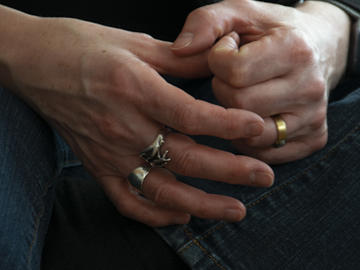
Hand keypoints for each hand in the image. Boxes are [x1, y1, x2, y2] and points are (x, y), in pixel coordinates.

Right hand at [0, 6, 273, 225]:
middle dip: (230, 171)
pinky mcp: (96, 166)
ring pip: (161, 189)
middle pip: (185, 157)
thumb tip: (218, 63)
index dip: (229, 125)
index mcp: (134, 89)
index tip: (259, 129)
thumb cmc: (81, 45)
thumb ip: (179, 59)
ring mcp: (108, 152)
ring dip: (203, 204)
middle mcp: (122, 126)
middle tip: (266, 176)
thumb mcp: (134, 43)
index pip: (191, 115)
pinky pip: (127, 200)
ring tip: (237, 210)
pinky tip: (183, 215)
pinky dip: (156, 214)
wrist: (33, 62)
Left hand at [172, 0, 350, 163]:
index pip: (234, 71)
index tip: (227, 52)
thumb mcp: (239, 12)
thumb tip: (179, 51)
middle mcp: (310, 87)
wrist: (319, 46)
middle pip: (239, 105)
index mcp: (294, 49)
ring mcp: (314, 117)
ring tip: (245, 94)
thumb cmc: (271, 31)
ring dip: (235, 117)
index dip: (217, 62)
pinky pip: (265, 153)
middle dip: (224, 90)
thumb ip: (206, 23)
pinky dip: (250, 138)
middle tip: (235, 77)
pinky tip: (255, 116)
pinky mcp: (314, 139)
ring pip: (250, 135)